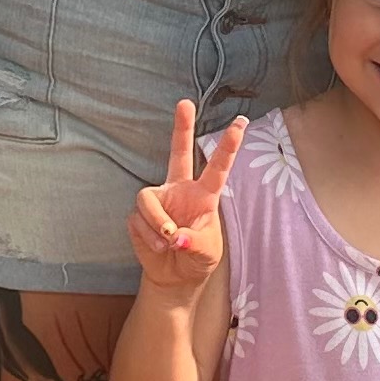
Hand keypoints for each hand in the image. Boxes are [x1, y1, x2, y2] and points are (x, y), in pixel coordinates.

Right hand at [126, 98, 247, 286]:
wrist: (175, 277)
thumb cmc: (197, 260)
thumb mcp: (205, 253)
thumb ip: (193, 242)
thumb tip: (174, 236)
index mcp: (204, 195)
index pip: (217, 167)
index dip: (229, 146)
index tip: (242, 122)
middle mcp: (180, 190)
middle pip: (178, 153)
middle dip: (181, 128)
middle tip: (185, 102)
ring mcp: (159, 200)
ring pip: (147, 198)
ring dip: (157, 223)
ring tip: (168, 242)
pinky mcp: (139, 215)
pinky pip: (138, 219)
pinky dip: (149, 237)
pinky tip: (159, 247)